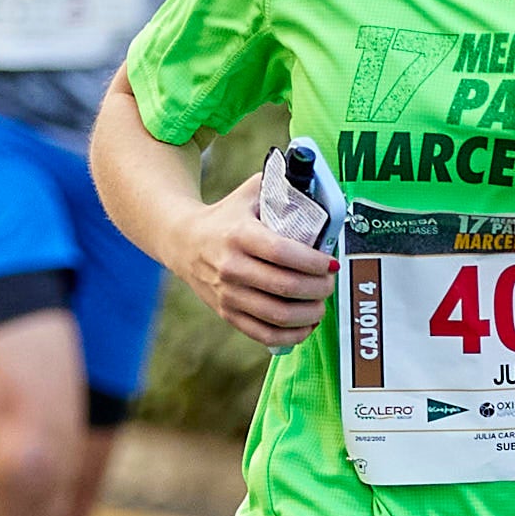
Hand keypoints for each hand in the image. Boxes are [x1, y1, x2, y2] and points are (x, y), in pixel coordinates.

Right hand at [177, 178, 336, 350]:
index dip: (314, 262)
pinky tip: (306, 324)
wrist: (183, 241)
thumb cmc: (226, 216)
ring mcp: (228, 294)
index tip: (331, 263)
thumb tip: (319, 180)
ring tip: (321, 303)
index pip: (283, 253)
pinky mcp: (227, 313)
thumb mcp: (249, 193)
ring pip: (278, 314)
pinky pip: (264, 334)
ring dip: (310, 313)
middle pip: (285, 286)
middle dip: (319, 288)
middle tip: (330, 282)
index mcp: (239, 235)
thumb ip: (281, 186)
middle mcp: (231, 267)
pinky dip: (291, 335)